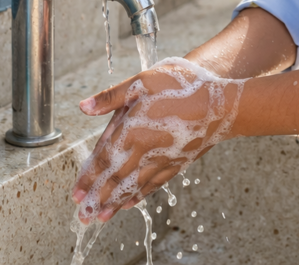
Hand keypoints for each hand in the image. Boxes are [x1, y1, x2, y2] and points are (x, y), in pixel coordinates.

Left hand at [71, 58, 242, 223]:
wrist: (222, 105)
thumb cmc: (183, 87)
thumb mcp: (144, 81)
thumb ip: (112, 96)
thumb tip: (84, 106)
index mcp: (133, 130)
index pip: (104, 159)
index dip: (89, 177)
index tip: (76, 194)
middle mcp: (145, 150)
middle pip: (116, 179)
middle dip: (97, 198)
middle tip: (83, 215)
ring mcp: (162, 160)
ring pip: (134, 187)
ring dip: (115, 203)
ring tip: (100, 216)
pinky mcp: (177, 164)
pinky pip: (154, 185)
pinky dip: (140, 196)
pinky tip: (131, 203)